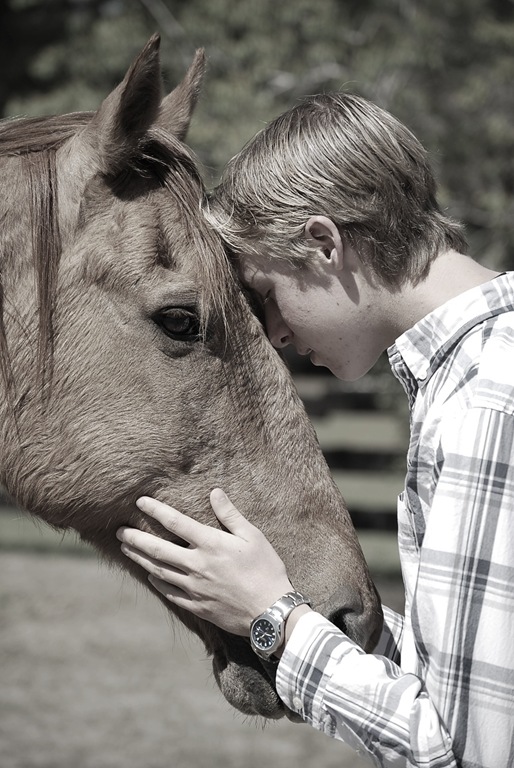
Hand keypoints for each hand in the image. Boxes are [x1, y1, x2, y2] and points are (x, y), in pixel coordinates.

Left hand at [116, 489, 292, 635]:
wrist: (271, 612)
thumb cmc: (266, 570)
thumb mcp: (253, 536)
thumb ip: (230, 515)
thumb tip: (215, 492)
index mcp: (210, 544)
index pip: (175, 522)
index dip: (155, 510)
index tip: (140, 502)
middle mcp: (197, 565)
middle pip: (158, 549)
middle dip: (135, 538)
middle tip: (119, 531)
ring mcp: (194, 588)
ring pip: (158, 571)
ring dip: (140, 559)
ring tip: (126, 550)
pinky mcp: (197, 606)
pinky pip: (170, 593)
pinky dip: (157, 583)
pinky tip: (151, 576)